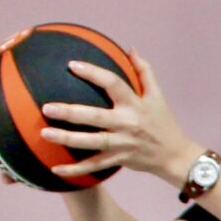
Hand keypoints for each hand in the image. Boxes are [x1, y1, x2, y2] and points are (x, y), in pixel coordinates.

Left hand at [42, 55, 197, 186]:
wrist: (175, 156)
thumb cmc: (164, 123)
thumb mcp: (158, 96)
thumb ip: (144, 72)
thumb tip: (131, 50)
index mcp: (135, 104)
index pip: (113, 84)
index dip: (93, 73)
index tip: (72, 65)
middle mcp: (127, 123)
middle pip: (95, 117)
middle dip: (70, 112)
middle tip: (47, 107)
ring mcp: (122, 143)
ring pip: (91, 142)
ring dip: (67, 139)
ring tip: (44, 134)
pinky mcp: (119, 159)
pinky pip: (95, 166)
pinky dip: (76, 170)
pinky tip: (56, 168)